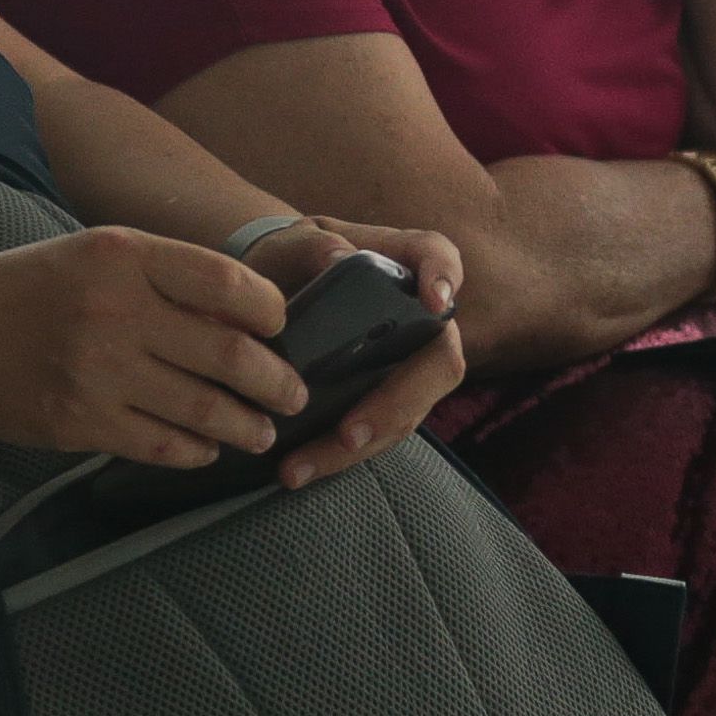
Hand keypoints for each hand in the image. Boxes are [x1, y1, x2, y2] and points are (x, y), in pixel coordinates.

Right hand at [0, 226, 313, 466]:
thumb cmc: (22, 291)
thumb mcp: (90, 256)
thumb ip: (161, 277)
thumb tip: (244, 314)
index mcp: (122, 255)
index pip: (228, 281)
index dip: (271, 310)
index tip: (281, 327)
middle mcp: (114, 310)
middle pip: (230, 353)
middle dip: (277, 382)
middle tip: (294, 395)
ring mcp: (97, 372)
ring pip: (205, 408)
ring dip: (247, 425)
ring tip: (262, 431)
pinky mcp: (79, 424)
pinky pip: (162, 444)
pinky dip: (197, 450)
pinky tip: (208, 449)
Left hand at [240, 217, 468, 488]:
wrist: (270, 292)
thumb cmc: (288, 260)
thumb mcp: (289, 246)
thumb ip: (310, 246)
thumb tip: (340, 258)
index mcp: (400, 260)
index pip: (439, 256)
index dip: (444, 277)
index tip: (434, 301)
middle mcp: (418, 316)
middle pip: (438, 361)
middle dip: (397, 404)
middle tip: (349, 434)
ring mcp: (405, 363)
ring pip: (406, 412)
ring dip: (358, 447)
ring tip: (298, 468)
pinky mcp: (382, 398)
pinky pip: (377, 433)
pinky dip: (339, 456)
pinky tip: (297, 469)